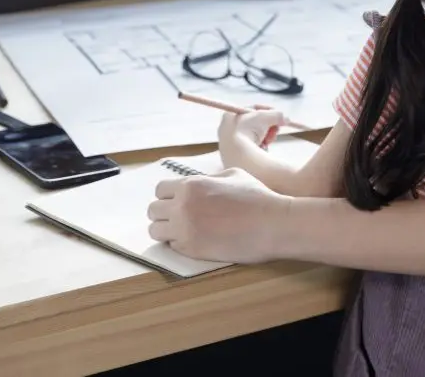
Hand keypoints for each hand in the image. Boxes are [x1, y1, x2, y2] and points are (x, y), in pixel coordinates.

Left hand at [146, 168, 286, 262]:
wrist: (271, 224)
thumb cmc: (257, 197)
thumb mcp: (232, 175)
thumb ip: (206, 179)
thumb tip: (195, 184)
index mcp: (191, 185)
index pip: (160, 190)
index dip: (169, 195)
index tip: (178, 201)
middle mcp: (182, 206)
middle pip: (153, 210)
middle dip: (164, 213)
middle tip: (179, 217)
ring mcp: (184, 230)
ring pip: (155, 230)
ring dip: (166, 230)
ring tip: (184, 230)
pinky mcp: (191, 249)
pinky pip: (171, 246)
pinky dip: (179, 243)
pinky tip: (197, 239)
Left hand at [217, 106, 285, 170]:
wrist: (238, 156)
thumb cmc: (248, 131)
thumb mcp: (265, 117)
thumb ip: (277, 115)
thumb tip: (286, 118)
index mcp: (230, 115)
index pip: (253, 109)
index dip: (268, 111)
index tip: (279, 116)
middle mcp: (227, 128)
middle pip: (255, 124)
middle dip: (269, 127)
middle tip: (276, 130)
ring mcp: (230, 143)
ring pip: (255, 137)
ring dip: (266, 138)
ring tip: (268, 141)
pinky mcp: (236, 156)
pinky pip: (252, 148)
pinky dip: (261, 148)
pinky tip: (262, 150)